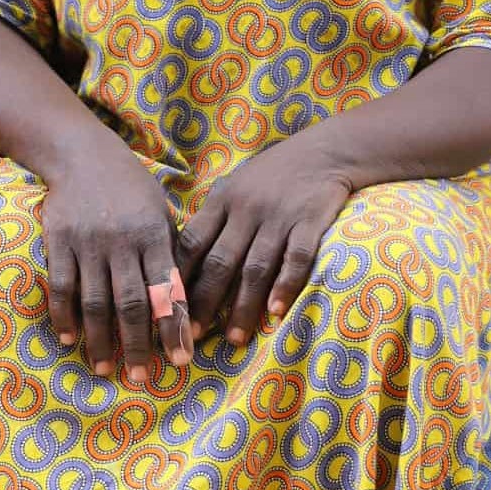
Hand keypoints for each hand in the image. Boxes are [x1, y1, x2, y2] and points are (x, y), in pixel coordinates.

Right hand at [41, 144, 192, 382]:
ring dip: (100, 339)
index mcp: (153, 234)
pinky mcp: (58, 241)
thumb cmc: (130, 185)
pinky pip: (61, 286)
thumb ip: (170, 250)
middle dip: (137, 343)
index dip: (173, 327)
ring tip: (105, 369)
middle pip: (131, 302)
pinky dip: (65, 315)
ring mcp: (87, 243)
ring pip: (95, 301)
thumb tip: (185, 298)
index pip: (166, 289)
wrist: (80, 153)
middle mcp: (121, 242)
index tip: (181, 359)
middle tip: (140, 376)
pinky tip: (71, 339)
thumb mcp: (159, 209)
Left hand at [174, 136, 353, 345]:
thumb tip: (183, 264)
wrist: (323, 151)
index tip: (167, 310)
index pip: (191, 244)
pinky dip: (285, 286)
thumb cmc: (272, 175)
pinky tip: (276, 312)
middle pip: (220, 262)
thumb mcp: (234, 188)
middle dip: (205, 302)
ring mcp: (278, 216)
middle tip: (193, 336)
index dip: (178, 278)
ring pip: (255, 267)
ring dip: (243, 306)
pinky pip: (296, 258)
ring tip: (234, 338)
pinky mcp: (310, 222)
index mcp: (221, 201)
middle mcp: (246, 210)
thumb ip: (213, 222)